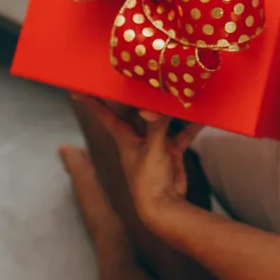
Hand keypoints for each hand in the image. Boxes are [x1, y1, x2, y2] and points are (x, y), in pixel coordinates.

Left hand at [83, 96, 202, 227]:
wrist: (164, 206)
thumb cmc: (148, 180)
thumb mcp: (152, 149)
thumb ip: (155, 126)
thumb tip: (156, 107)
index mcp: (124, 138)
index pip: (105, 115)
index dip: (93, 102)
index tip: (78, 89)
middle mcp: (138, 138)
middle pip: (136, 111)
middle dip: (140, 95)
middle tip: (145, 72)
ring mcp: (155, 144)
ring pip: (161, 119)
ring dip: (170, 108)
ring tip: (179, 88)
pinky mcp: (171, 150)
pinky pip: (180, 132)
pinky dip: (189, 125)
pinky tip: (201, 114)